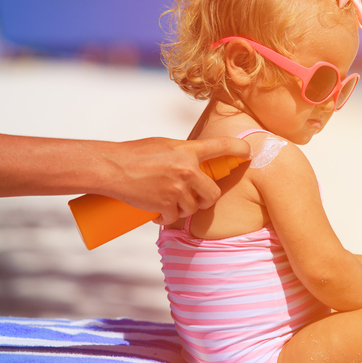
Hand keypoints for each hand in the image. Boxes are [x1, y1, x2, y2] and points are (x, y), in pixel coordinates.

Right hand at [106, 136, 250, 224]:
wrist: (112, 168)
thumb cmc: (135, 153)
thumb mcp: (165, 145)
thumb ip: (184, 153)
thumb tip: (198, 161)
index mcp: (187, 150)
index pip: (221, 146)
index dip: (238, 149)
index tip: (248, 153)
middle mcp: (187, 170)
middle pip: (212, 193)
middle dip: (207, 199)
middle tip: (200, 198)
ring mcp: (177, 189)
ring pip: (193, 208)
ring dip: (184, 209)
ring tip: (170, 202)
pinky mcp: (165, 205)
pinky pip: (175, 217)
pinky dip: (167, 218)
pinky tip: (160, 214)